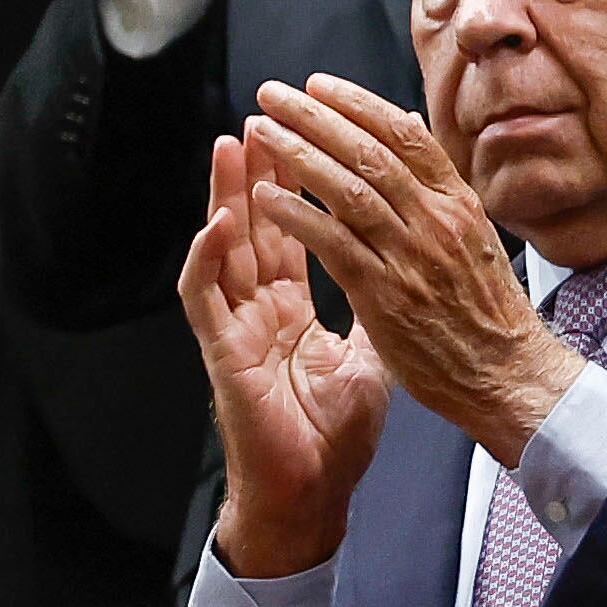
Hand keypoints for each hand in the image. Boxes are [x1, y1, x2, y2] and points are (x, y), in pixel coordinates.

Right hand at [181, 127, 388, 580]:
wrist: (312, 492)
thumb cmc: (335, 432)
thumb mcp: (369, 357)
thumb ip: (372, 309)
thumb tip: (400, 270)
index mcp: (293, 306)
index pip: (297, 231)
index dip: (302, 187)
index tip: (316, 139)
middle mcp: (261, 308)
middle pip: (258, 225)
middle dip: (263, 170)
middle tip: (269, 115)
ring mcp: (237, 327)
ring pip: (224, 248)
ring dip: (226, 196)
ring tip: (231, 144)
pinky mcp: (222, 354)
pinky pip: (205, 300)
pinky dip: (207, 260)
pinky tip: (215, 223)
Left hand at [242, 74, 581, 466]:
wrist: (508, 373)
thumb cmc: (488, 310)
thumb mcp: (475, 235)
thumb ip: (438, 185)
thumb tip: (412, 128)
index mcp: (458, 203)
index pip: (406, 136)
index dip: (358, 104)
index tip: (318, 85)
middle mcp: (436, 221)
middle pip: (369, 152)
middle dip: (315, 117)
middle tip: (272, 94)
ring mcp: (411, 256)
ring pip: (347, 189)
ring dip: (297, 156)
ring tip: (261, 132)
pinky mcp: (385, 295)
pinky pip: (333, 243)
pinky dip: (296, 215)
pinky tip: (266, 197)